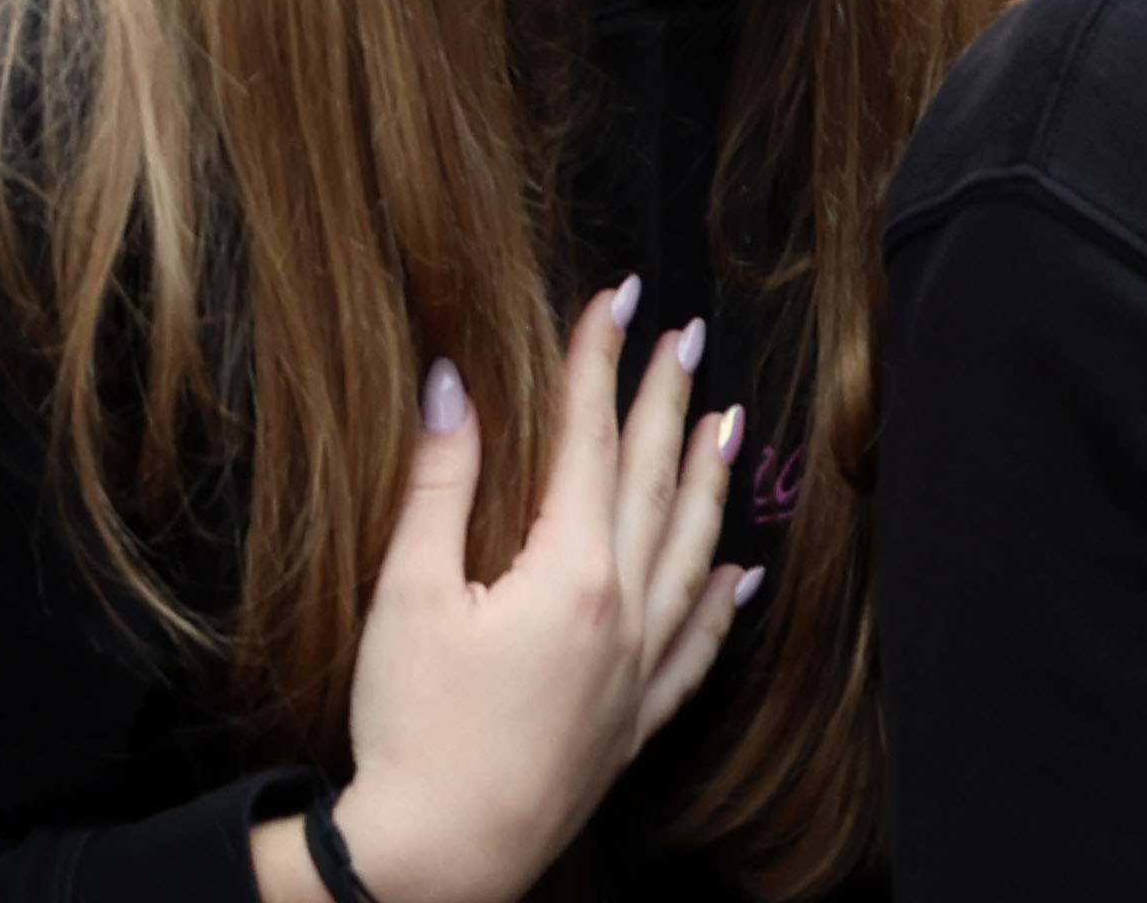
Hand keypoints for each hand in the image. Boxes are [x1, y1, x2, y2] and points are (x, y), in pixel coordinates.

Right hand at [315, 291, 747, 902]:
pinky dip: (721, 601)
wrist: (438, 858)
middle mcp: (621, 616)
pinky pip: (696, 648)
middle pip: (653, 486)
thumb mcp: (408, 592)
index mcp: (568, 574)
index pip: (589, 441)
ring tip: (727, 424)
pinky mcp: (630, 723)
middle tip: (687, 337)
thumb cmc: (413, 726)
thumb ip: (437, 482)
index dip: (598, 363)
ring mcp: (634, 673)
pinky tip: (738, 571)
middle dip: (667, 403)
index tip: (617, 299)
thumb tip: (452, 382)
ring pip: (689, 556)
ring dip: (708, 484)